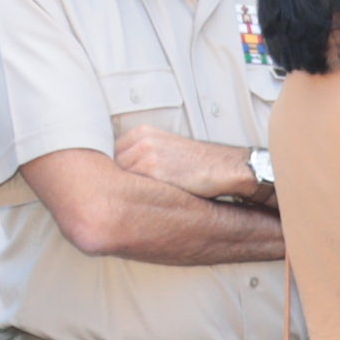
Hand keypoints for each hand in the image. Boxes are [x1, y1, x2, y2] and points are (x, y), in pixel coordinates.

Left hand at [114, 123, 260, 199]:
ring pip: (118, 178)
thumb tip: (125, 173)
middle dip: (115, 181)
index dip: (114, 171)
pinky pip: (131, 187)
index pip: (113, 153)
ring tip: (127, 204)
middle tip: (118, 197)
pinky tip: (139, 206)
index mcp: (144, 133)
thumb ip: (145, 155)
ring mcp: (146, 155)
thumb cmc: (201, 164)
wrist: (227, 168)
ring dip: (122, 191)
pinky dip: (132, 198)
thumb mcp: (169, 149)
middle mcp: (142, 141)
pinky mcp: (154, 171)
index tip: (116, 182)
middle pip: (112, 165)